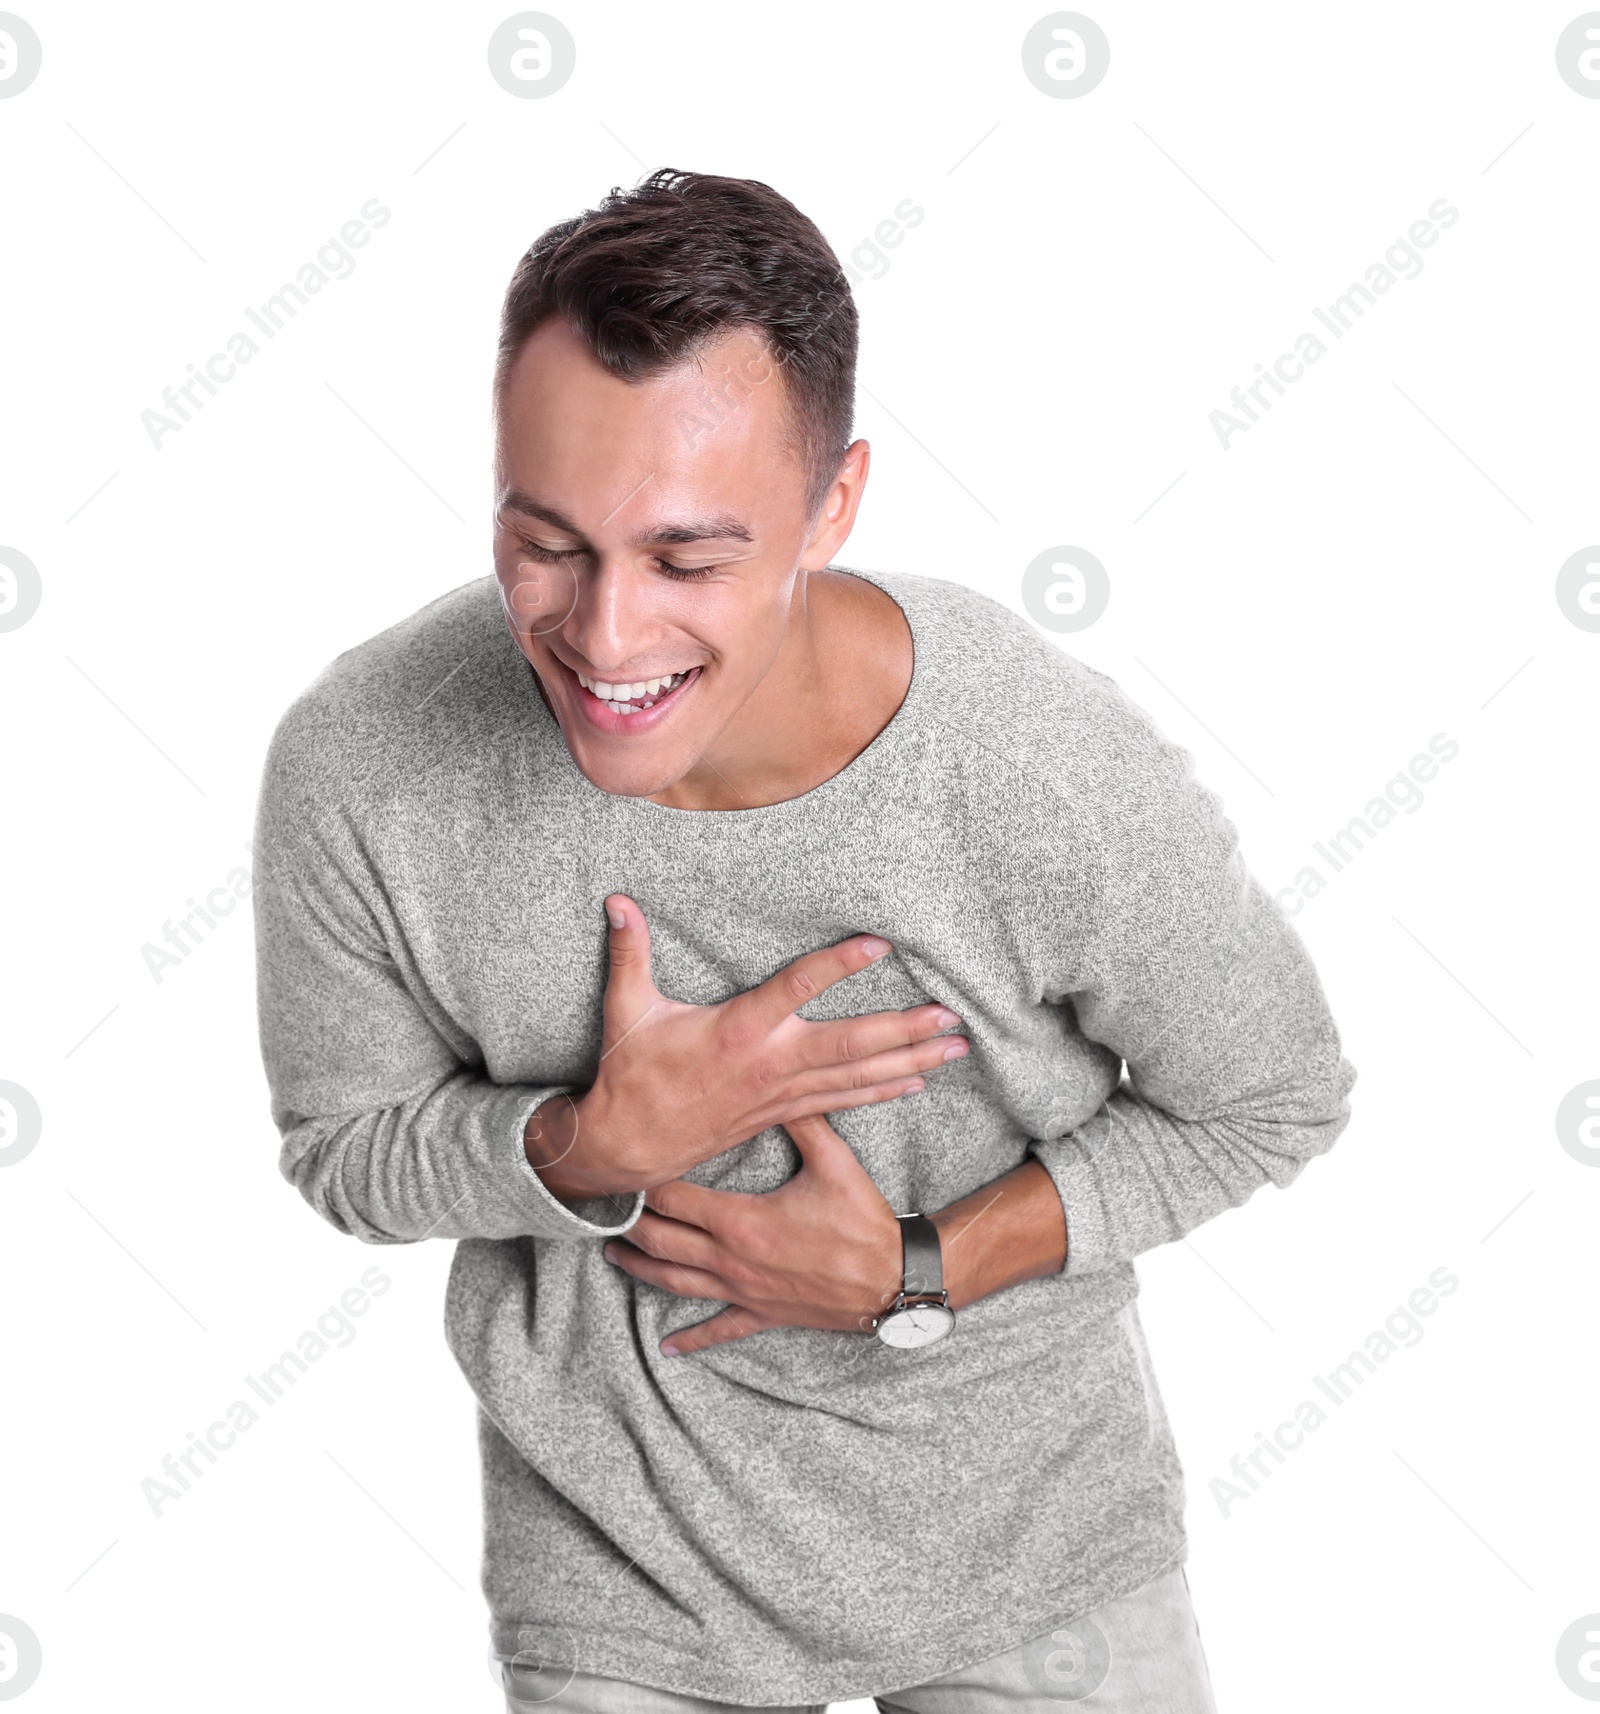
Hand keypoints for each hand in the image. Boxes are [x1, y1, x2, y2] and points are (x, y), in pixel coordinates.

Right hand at [526, 896, 967, 1199]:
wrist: (628, 1147)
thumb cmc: (631, 1075)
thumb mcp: (627, 1011)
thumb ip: (630, 952)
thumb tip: (618, 900)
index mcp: (739, 1030)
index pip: (798, 988)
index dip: (839, 964)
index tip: (881, 944)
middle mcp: (771, 1063)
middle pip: (851, 1045)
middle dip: (905, 1030)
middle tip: (950, 1015)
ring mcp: (783, 1093)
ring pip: (858, 1077)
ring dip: (910, 1062)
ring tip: (955, 1047)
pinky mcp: (783, 1113)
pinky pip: (844, 1102)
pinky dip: (883, 1091)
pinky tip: (917, 1082)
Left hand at [601, 1115, 904, 1352]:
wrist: (892, 1278)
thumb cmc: (862, 1221)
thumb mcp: (834, 1162)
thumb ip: (803, 1121)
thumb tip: (782, 1080)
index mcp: (740, 1221)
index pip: (673, 1199)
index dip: (644, 1183)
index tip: (623, 1167)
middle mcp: (731, 1259)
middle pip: (661, 1240)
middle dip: (629, 1223)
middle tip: (604, 1207)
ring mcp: (742, 1291)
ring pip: (675, 1282)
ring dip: (641, 1267)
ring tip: (613, 1254)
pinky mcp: (761, 1315)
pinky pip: (718, 1329)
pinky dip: (691, 1338)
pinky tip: (667, 1346)